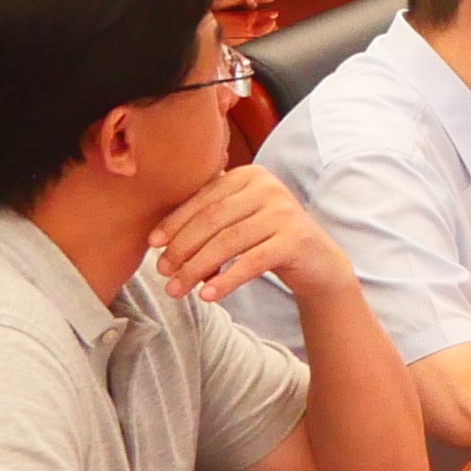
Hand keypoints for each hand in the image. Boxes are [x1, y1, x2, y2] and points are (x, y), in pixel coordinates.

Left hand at [152, 163, 335, 305]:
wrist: (318, 261)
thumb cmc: (268, 240)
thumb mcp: (239, 221)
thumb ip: (209, 219)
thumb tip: (158, 242)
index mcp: (249, 175)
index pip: (203, 198)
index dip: (175, 223)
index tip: (152, 246)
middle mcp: (268, 187)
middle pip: (212, 220)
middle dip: (182, 248)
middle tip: (163, 273)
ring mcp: (284, 212)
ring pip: (228, 242)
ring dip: (197, 268)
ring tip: (178, 289)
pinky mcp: (296, 239)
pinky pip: (251, 262)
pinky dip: (226, 280)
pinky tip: (208, 295)